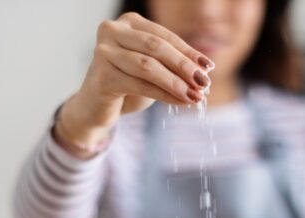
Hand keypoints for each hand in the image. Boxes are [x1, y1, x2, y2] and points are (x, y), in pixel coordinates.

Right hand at [55, 12, 213, 156]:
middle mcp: (112, 31)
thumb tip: (203, 70)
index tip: (208, 67)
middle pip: (156, 48)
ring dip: (176, 83)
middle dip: (184, 66)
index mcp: (128, 22)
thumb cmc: (127, 84)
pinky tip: (180, 102)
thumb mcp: (153, 69)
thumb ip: (173, 64)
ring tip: (195, 96)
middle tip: (204, 83)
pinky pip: (140, 85)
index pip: (164, 36)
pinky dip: (164, 95)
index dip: (188, 52)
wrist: (96, 107)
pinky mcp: (102, 76)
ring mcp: (103, 52)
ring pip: (148, 66)